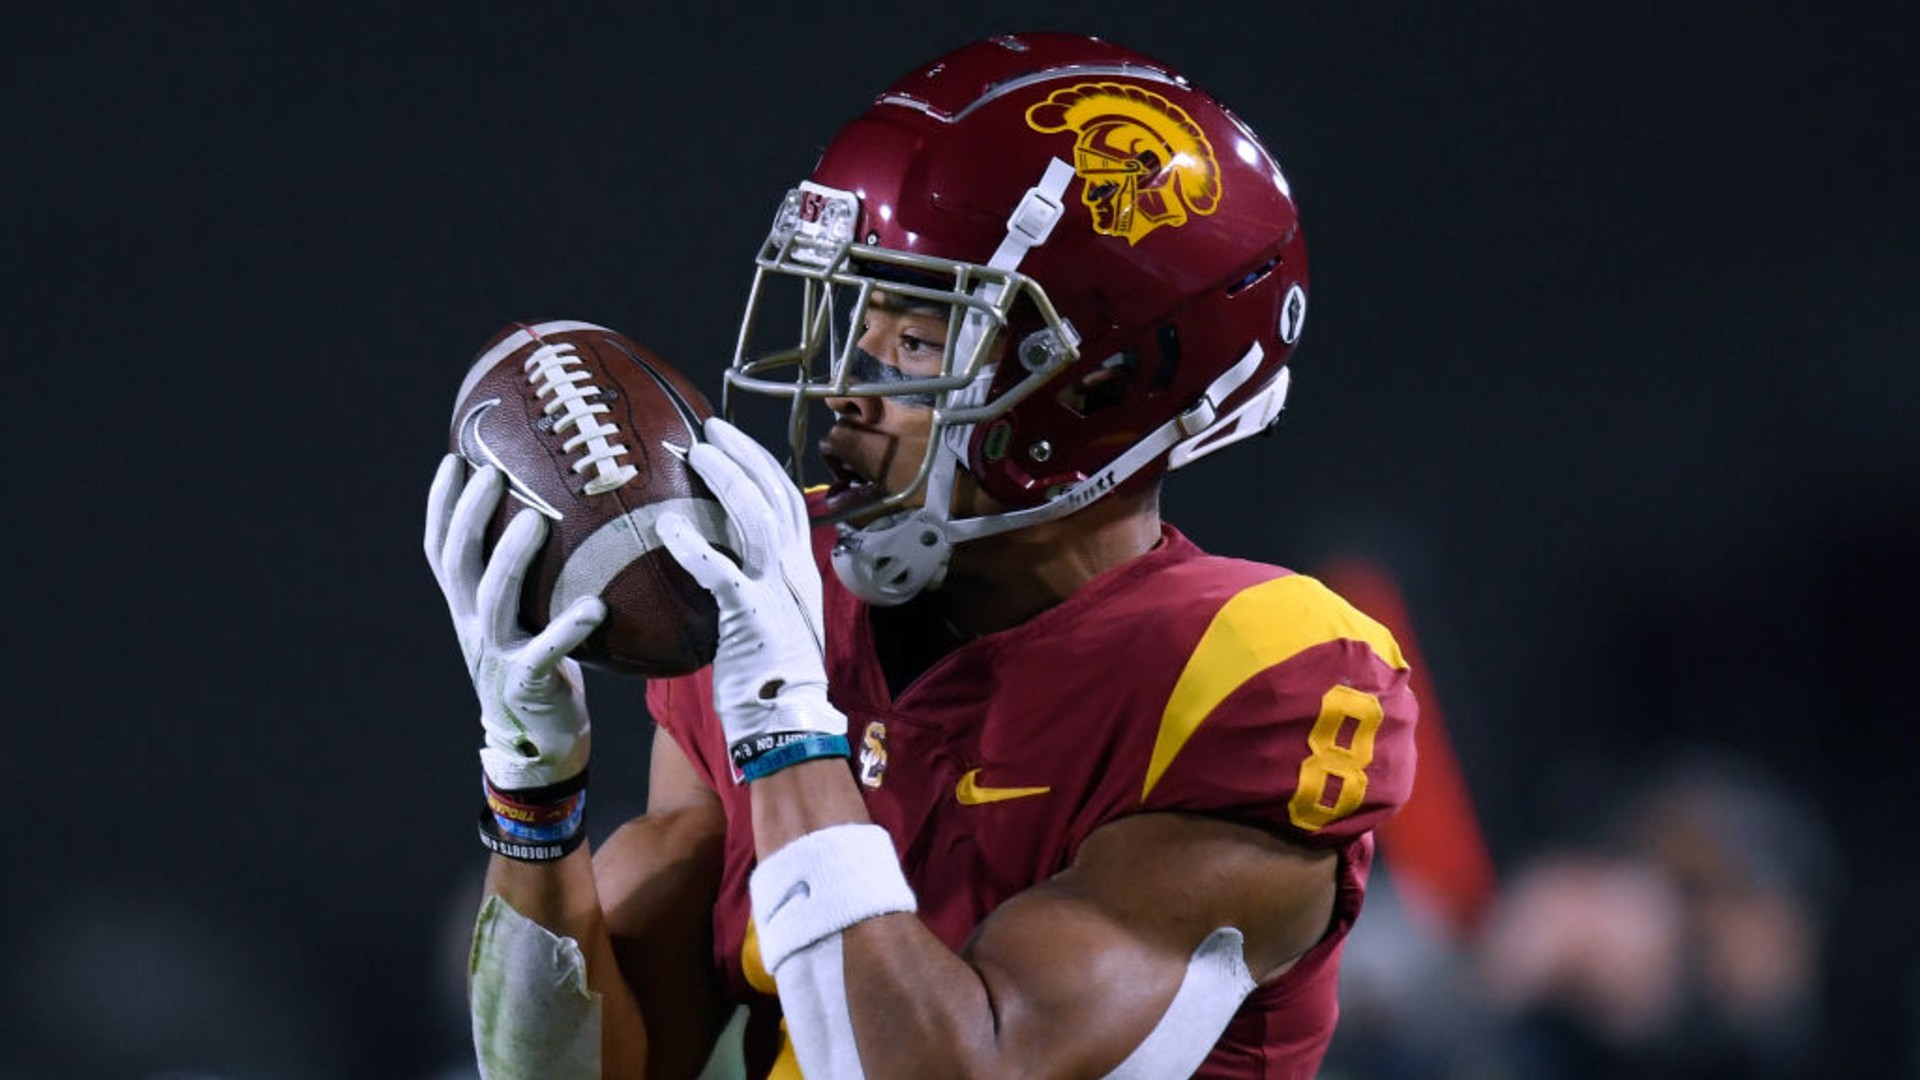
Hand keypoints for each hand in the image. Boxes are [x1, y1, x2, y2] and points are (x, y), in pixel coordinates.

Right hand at [424, 455, 603, 790]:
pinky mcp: (526, 683)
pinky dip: (568, 628)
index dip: (440, 506)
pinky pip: (545, 652)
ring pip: (493, 599)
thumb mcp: (525, 618)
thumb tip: (564, 516)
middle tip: (491, 472)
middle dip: (470, 514)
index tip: (453, 459)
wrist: (540, 743)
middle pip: (460, 562)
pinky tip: (595, 607)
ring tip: (535, 522)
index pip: (442, 549)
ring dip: (510, 558)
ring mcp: (496, 655)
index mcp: (468, 608)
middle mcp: (473, 626)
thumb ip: (531, 579)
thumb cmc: (542, 666)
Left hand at [656, 420, 846, 775]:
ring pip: (757, 518)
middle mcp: (795, 574)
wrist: (789, 725)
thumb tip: (715, 567)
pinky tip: (666, 528)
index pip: (789, 502)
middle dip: (746, 455)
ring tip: (698, 453)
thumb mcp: (769, 624)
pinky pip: (720, 570)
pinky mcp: (753, 616)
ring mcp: (777, 592)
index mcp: (800, 573)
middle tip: (712, 428)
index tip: (733, 442)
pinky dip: (694, 546)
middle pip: (776, 495)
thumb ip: (750, 590)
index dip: (762, 466)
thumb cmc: (770, 683)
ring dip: (727, 480)